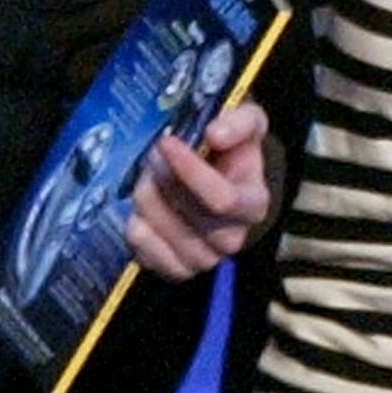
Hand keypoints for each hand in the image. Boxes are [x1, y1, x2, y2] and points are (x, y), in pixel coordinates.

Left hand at [126, 99, 272, 279]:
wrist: (226, 182)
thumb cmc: (236, 152)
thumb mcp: (250, 123)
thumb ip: (239, 122)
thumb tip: (214, 135)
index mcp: (254, 205)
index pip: (222, 200)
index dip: (190, 171)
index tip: (167, 143)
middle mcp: (232, 239)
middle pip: (185, 213)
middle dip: (161, 178)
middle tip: (153, 154)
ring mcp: (203, 259)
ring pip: (160, 229)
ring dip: (146, 196)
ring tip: (150, 176)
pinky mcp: (175, 270)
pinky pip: (142, 249)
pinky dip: (137, 223)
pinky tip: (147, 205)